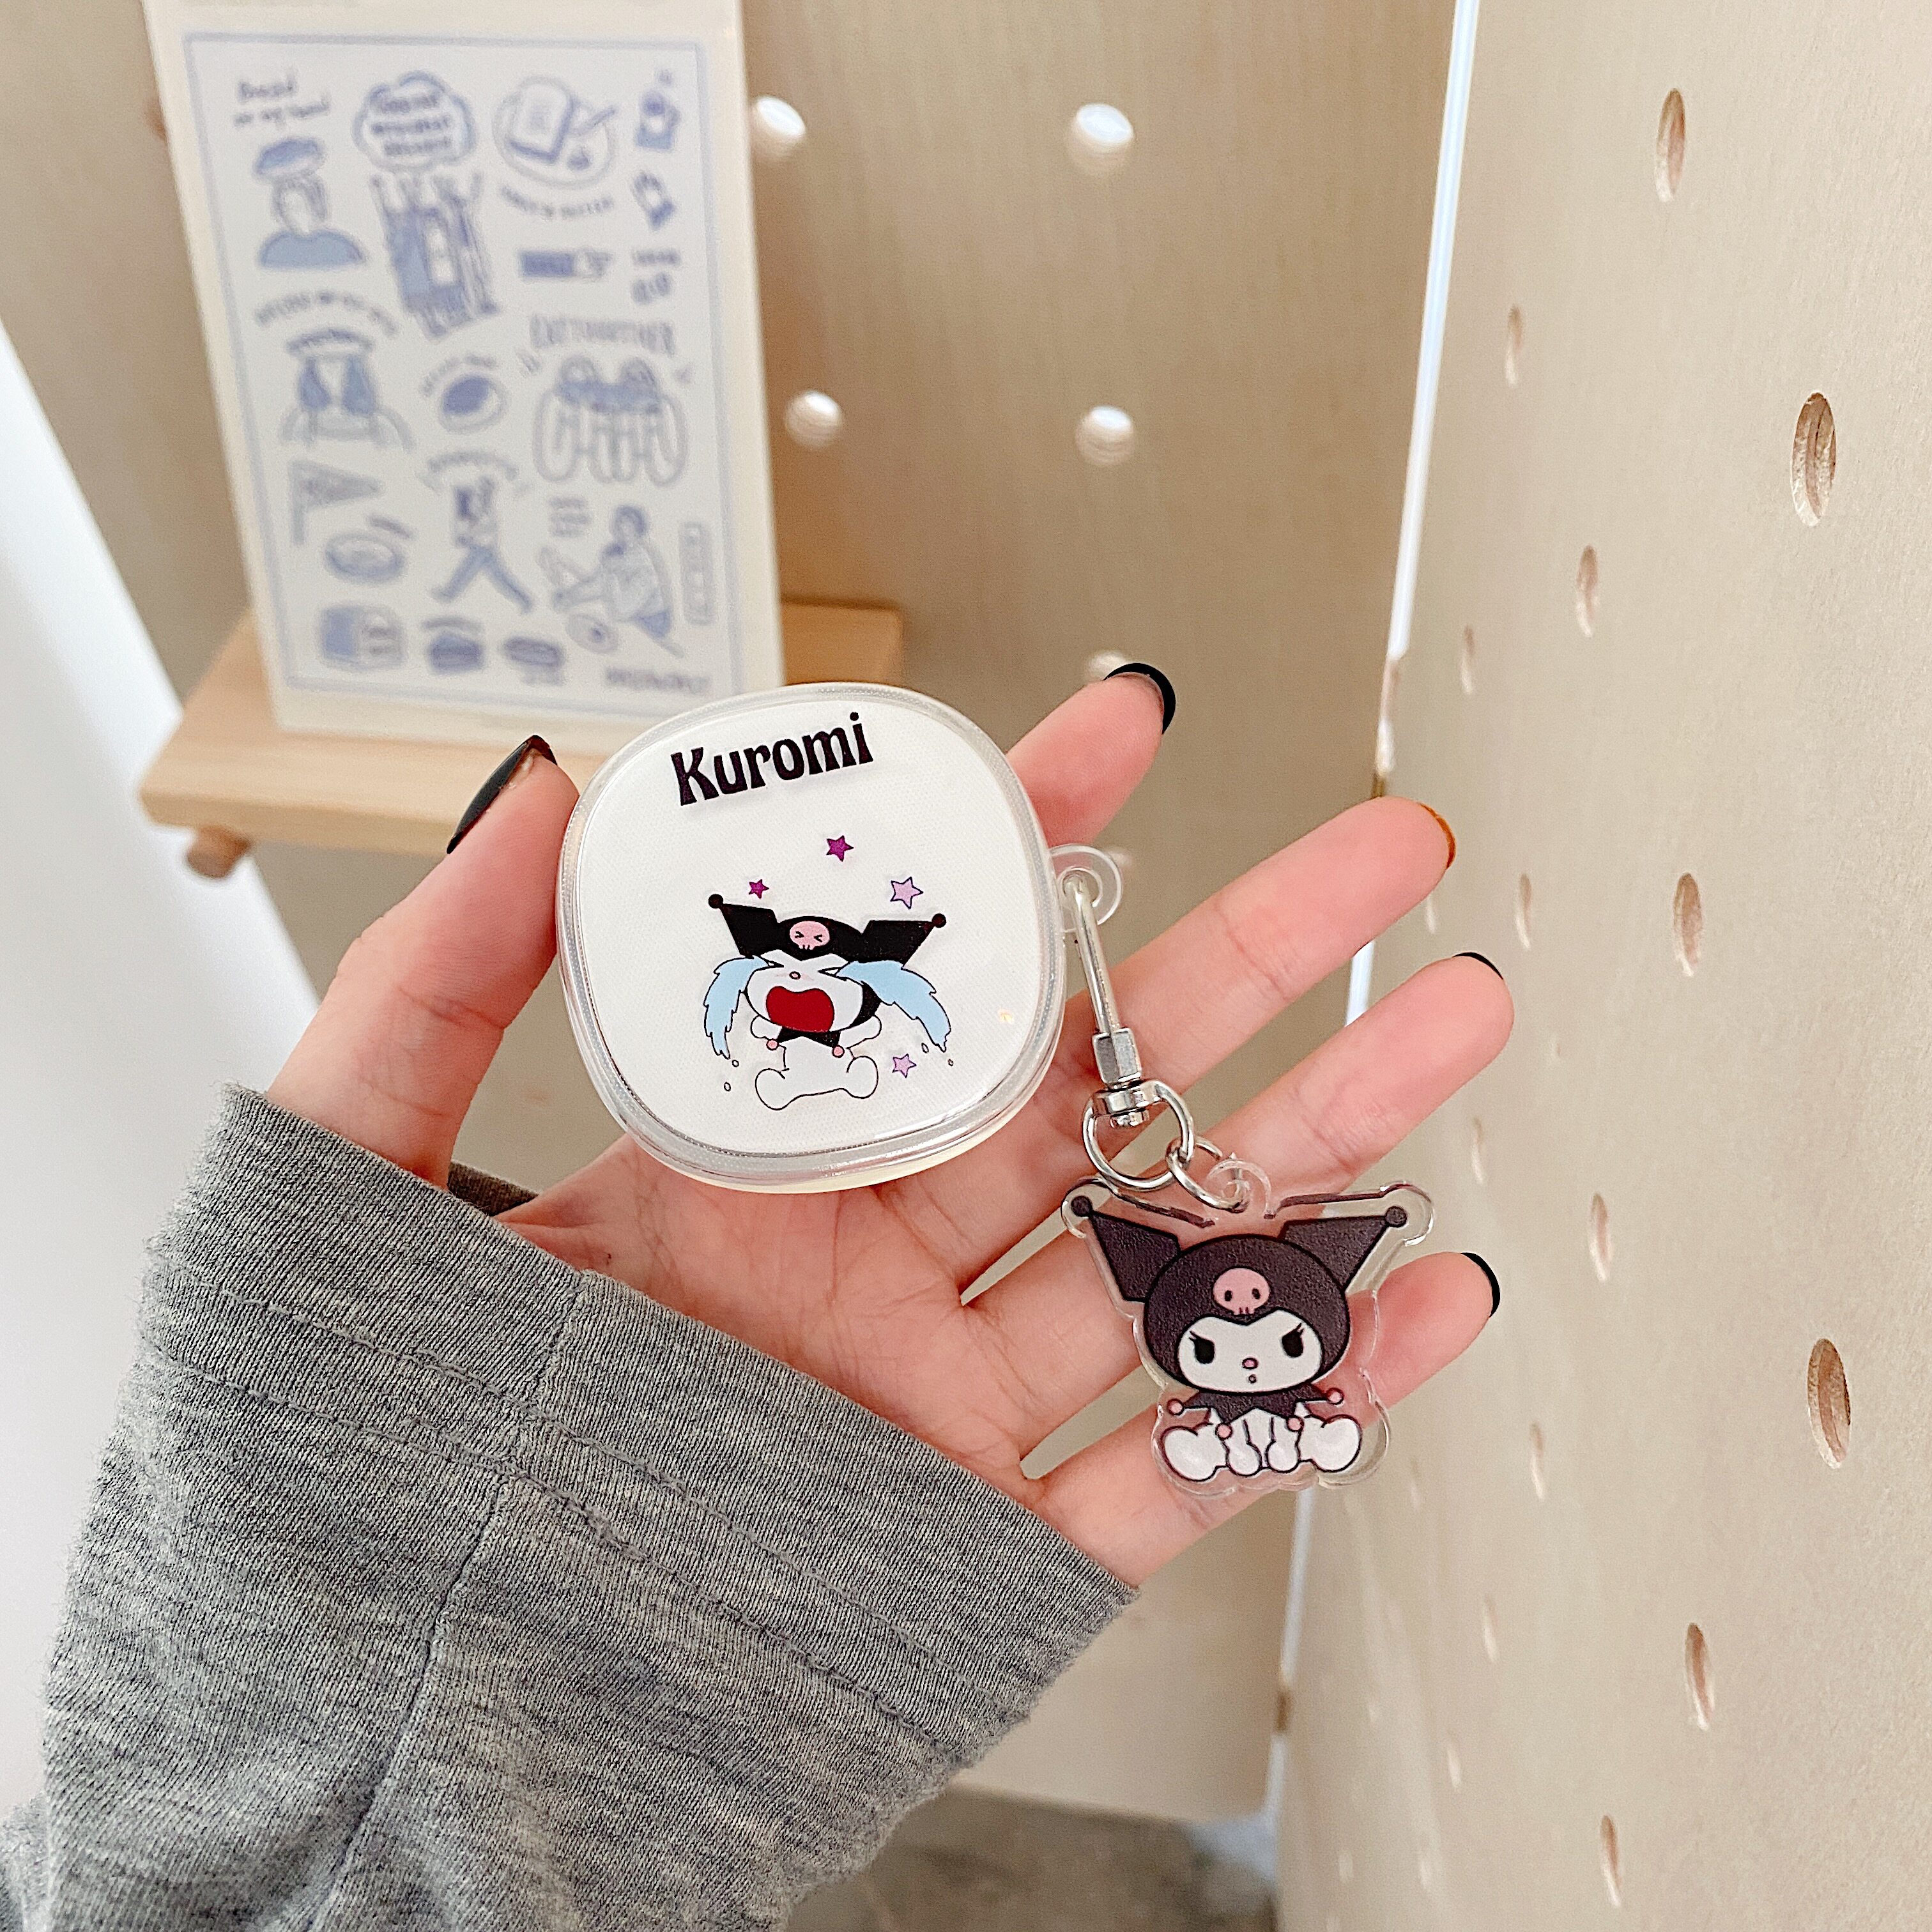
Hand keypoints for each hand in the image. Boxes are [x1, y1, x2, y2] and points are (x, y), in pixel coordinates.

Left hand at [269, 678, 1510, 1584]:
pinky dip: (1309, 1389)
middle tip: (1374, 849)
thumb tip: (543, 790)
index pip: (918, 971)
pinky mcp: (979, 1552)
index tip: (1120, 734)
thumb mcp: (345, 1180)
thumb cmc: (341, 1465)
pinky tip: (1416, 1295)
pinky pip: (1179, 1465)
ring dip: (1322, 1144)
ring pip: (1168, 1254)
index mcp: (738, 1171)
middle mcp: (861, 1274)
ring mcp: (935, 1409)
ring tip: (1444, 1021)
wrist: (379, 1742)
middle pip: (1097, 1093)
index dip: (1027, 843)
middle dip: (1249, 956)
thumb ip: (432, 982)